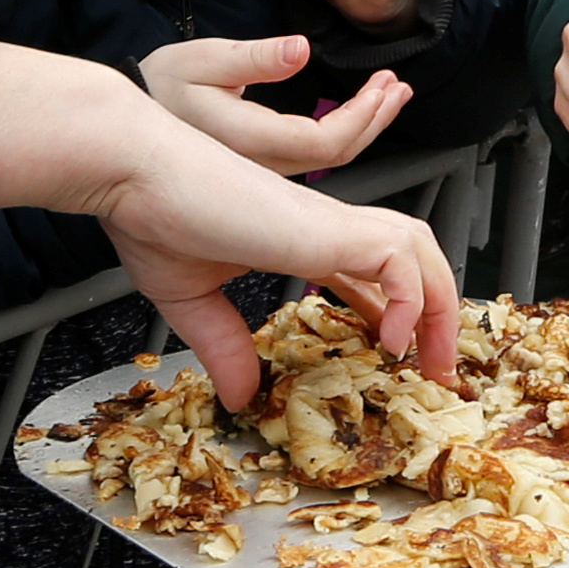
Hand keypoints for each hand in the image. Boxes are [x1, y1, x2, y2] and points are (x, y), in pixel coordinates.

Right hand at [0, 42, 458, 408]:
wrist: (131, 169)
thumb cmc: (151, 214)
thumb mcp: (190, 300)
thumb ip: (223, 345)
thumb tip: (240, 397)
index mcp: (296, 235)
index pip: (369, 269)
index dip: (393, 311)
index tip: (398, 353)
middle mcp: (321, 224)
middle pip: (411, 251)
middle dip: (436, 309)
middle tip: (437, 370)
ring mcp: (326, 220)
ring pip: (417, 245)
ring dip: (437, 303)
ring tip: (429, 359)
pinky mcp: (322, 226)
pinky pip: (395, 256)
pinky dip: (406, 297)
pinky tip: (389, 339)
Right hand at [140, 35, 411, 174]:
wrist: (118, 124)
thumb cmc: (154, 87)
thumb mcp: (200, 60)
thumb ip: (252, 58)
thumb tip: (299, 50)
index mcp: (248, 139)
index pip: (325, 142)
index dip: (364, 116)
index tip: (385, 84)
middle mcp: (258, 166)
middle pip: (336, 156)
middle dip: (375, 118)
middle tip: (397, 87)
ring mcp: (258, 172)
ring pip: (326, 160)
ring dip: (363, 124)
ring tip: (386, 95)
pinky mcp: (255, 168)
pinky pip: (309, 157)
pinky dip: (340, 130)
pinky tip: (351, 112)